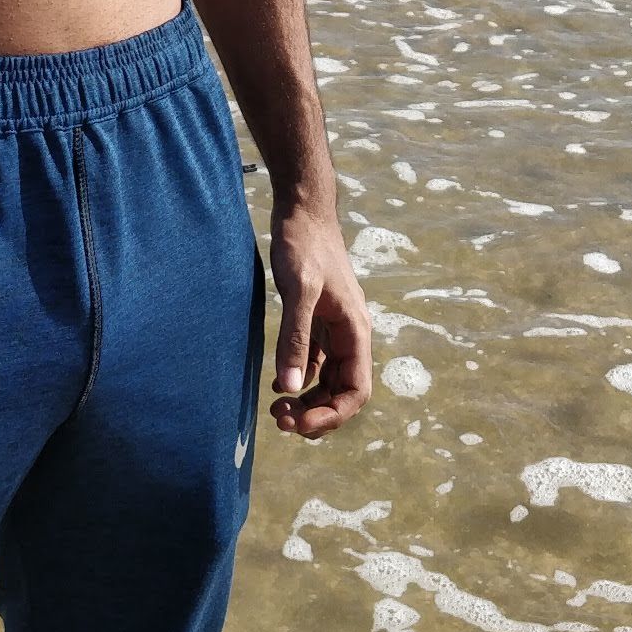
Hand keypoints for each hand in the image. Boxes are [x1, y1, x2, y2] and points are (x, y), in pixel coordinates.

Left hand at [268, 200, 372, 437]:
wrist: (302, 209)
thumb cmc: (305, 244)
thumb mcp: (300, 291)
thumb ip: (295, 339)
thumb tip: (290, 389)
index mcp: (355, 331)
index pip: (356, 390)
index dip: (333, 415)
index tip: (300, 423)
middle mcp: (349, 334)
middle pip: (341, 391)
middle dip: (315, 411)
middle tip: (279, 418)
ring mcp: (333, 328)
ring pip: (326, 379)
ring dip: (306, 399)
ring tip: (275, 406)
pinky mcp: (316, 319)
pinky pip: (312, 361)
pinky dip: (297, 376)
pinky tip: (276, 382)